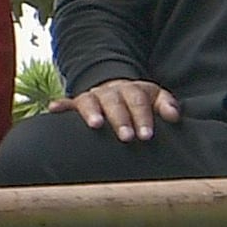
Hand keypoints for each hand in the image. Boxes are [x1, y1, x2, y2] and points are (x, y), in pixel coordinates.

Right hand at [63, 79, 179, 141]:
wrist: (115, 89)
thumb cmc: (138, 102)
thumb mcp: (154, 98)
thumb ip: (166, 104)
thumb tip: (174, 116)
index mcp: (132, 90)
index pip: (138, 100)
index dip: (142, 117)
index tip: (146, 136)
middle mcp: (111, 91)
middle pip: (115, 102)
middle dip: (121, 119)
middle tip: (126, 137)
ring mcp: (92, 96)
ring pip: (90, 100)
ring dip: (92, 112)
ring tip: (96, 125)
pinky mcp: (76, 103)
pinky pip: (66, 103)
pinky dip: (60, 106)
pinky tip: (53, 110)